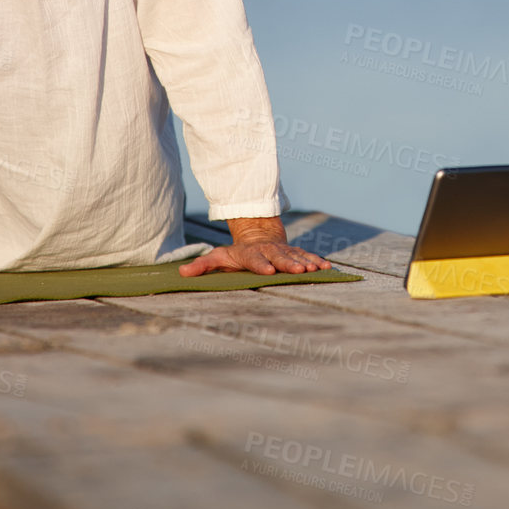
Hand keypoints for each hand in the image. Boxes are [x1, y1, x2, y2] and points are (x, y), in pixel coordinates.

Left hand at [177, 216, 330, 276]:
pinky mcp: (295, 253)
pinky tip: (327, 268)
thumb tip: (182, 274)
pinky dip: (317, 261)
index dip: (261, 265)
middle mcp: (269, 252)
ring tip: (317, 269)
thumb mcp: (219, 256)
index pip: (255, 260)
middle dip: (289, 264)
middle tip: (299, 270)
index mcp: (251, 254)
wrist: (259, 234)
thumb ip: (203, 266)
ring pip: (296, 256)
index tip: (269, 271)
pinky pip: (307, 256)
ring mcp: (284, 251)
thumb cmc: (237, 252)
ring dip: (307, 262)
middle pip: (280, 258)